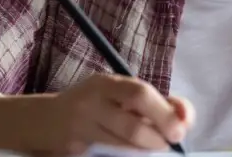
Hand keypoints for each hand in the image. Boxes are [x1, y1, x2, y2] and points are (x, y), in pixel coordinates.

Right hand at [45, 74, 193, 155]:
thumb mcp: (118, 93)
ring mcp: (81, 128)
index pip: (139, 93)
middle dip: (158, 137)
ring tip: (154, 147)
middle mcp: (91, 102)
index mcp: (106, 83)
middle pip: (132, 125)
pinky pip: (108, 154)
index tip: (181, 126)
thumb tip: (185, 117)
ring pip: (122, 145)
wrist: (46, 120)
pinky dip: (127, 155)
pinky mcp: (75, 149)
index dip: (164, 112)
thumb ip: (152, 100)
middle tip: (171, 142)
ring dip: (146, 149)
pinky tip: (133, 153)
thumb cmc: (95, 105)